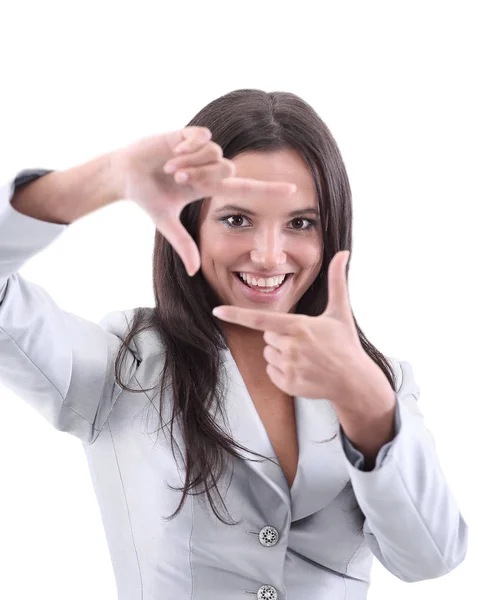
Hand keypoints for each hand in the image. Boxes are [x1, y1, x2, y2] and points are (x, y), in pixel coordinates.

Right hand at [112, 127, 296, 275]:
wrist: (125, 175)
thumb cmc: (148, 197)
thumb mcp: (166, 222)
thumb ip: (183, 244)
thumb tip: (193, 272)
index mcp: (209, 187)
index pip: (246, 189)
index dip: (268, 190)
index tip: (294, 191)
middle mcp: (209, 168)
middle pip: (228, 168)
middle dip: (202, 176)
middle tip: (178, 180)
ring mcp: (199, 151)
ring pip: (215, 152)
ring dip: (191, 163)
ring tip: (170, 168)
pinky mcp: (186, 134)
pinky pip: (202, 137)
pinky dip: (187, 147)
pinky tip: (172, 150)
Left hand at [212, 251, 391, 407]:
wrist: (354, 382)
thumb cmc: (345, 344)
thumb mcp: (340, 312)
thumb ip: (337, 280)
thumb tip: (344, 252)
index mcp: (299, 326)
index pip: (260, 319)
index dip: (236, 314)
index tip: (217, 310)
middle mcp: (291, 347)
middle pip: (267, 335)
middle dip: (281, 336)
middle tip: (305, 342)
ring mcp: (289, 367)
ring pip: (268, 353)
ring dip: (281, 354)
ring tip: (306, 357)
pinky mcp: (288, 384)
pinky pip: (271, 371)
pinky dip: (282, 371)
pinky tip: (302, 370)